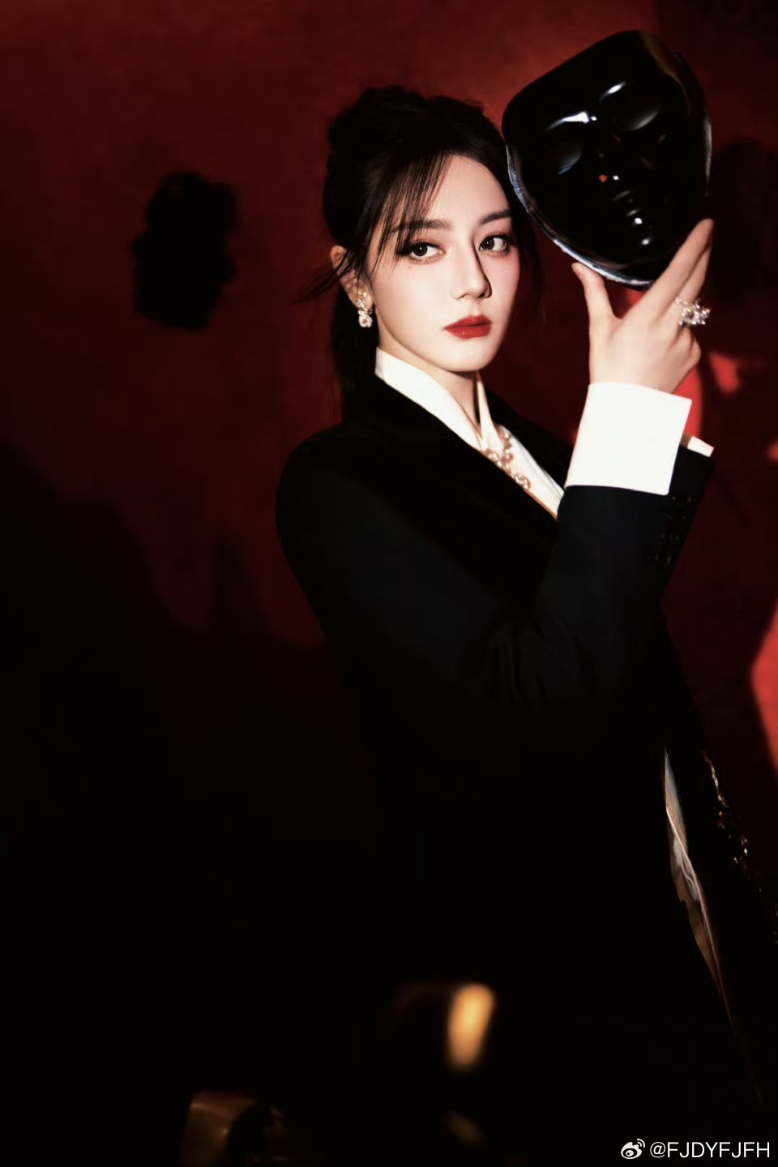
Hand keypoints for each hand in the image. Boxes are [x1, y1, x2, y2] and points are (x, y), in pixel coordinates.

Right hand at [572, 219, 713, 394]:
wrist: (627, 409)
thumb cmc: (608, 369)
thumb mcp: (599, 329)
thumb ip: (594, 293)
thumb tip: (578, 267)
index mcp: (647, 317)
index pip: (678, 273)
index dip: (694, 246)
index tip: (706, 225)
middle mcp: (671, 327)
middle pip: (696, 281)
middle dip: (704, 254)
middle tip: (707, 233)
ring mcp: (686, 342)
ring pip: (689, 308)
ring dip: (680, 302)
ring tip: (654, 325)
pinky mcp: (693, 354)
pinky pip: (689, 331)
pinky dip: (677, 330)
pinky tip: (659, 348)